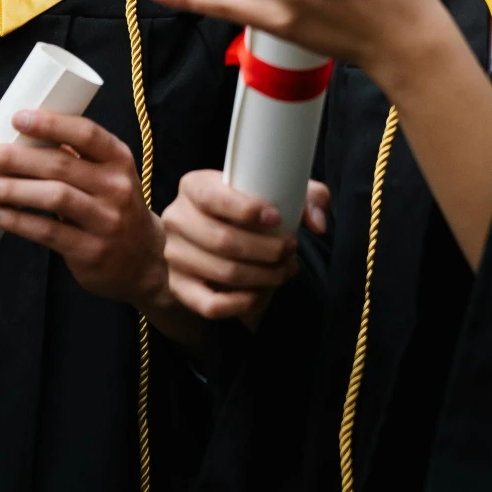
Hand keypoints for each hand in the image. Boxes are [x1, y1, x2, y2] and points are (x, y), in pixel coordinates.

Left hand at [0, 111, 168, 313]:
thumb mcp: (110, 176)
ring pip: (53, 197)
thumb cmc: (116, 208)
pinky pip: (47, 231)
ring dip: (11, 189)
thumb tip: (23, 138)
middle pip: (60, 165)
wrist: (146, 261)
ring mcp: (105, 220)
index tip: (17, 118)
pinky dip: (16, 220)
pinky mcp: (90, 250)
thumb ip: (76, 158)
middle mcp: (116, 187)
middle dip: (15, 157)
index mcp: (119, 159)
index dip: (51, 124)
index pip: (86, 134)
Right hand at [162, 172, 330, 324]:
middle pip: (223, 240)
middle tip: (291, 250)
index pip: (213, 198)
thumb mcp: (275, 190)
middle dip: (267, 250)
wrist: (212, 233)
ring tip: (285, 270)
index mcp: (193, 186)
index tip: (277, 218)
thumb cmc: (249, 208)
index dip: (246, 210)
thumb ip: (307, 196)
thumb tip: (317, 223)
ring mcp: (174, 255)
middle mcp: (177, 219)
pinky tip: (262, 294)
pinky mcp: (179, 287)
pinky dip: (240, 303)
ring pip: (222, 273)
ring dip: (263, 276)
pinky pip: (209, 305)